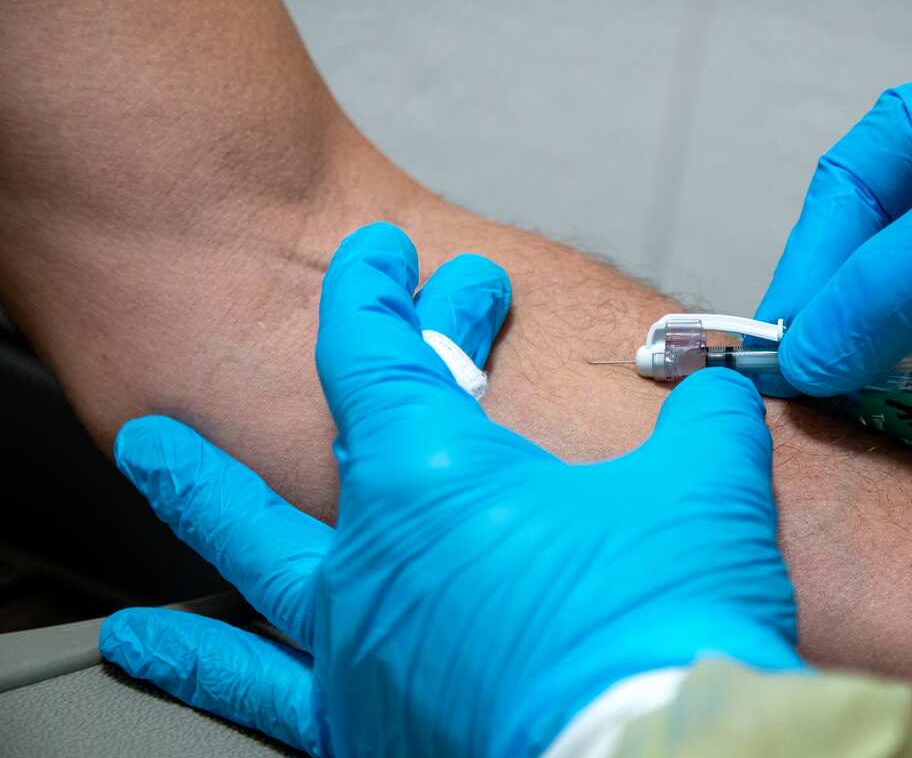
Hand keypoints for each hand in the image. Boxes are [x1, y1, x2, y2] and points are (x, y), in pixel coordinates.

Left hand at [99, 223, 800, 756]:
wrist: (652, 755)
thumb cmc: (662, 627)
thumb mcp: (707, 488)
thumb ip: (704, 420)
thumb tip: (713, 396)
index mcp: (435, 479)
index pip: (376, 350)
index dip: (376, 288)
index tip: (378, 254)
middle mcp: (372, 556)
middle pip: (333, 431)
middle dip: (366, 359)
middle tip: (394, 310)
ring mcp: (357, 644)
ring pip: (255, 552)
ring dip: (205, 494)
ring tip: (157, 456)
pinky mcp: (365, 727)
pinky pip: (258, 686)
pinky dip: (199, 660)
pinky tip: (148, 648)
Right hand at [756, 25, 911, 411]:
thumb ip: (897, 276)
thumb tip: (812, 344)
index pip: (853, 183)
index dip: (811, 257)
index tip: (780, 329)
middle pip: (872, 246)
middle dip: (838, 307)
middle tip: (803, 370)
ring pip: (906, 301)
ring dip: (878, 346)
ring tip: (847, 386)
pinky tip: (904, 389)